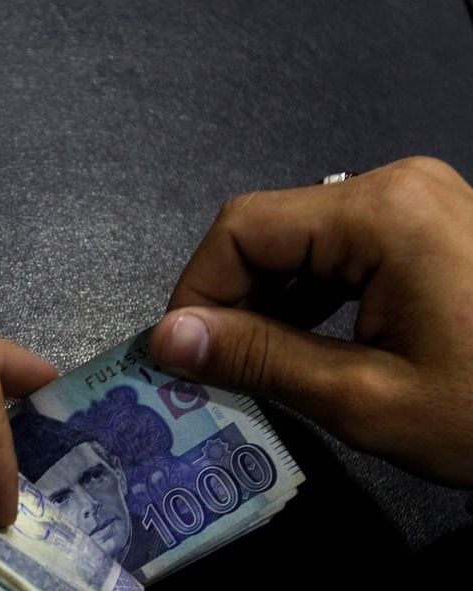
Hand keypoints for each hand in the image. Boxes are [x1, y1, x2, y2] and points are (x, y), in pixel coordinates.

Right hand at [149, 157, 472, 485]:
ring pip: (300, 243)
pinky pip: (340, 252)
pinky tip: (303, 348)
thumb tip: (168, 340)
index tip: (178, 357)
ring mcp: (418, 203)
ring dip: (267, 305)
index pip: (242, 228)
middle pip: (269, 231)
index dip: (196, 292)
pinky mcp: (428, 227)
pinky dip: (309, 299)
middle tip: (214, 373)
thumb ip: (257, 360)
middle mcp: (398, 187)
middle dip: (231, 302)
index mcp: (382, 212)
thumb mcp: (364, 398)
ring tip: (257, 368)